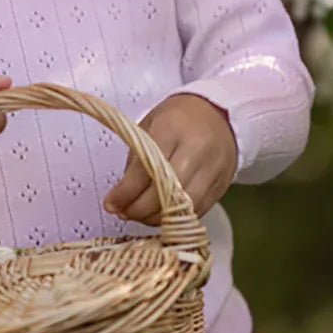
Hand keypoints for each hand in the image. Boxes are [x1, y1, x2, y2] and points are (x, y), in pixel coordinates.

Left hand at [103, 93, 236, 224]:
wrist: (218, 115)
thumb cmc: (177, 120)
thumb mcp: (150, 127)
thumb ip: (136, 162)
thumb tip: (120, 199)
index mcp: (172, 129)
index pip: (146, 169)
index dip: (126, 192)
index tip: (110, 204)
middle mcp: (196, 149)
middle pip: (166, 192)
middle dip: (139, 209)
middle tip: (123, 212)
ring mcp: (213, 169)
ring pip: (183, 206)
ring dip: (157, 218)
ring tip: (139, 216)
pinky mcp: (222, 185)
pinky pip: (197, 210)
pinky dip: (175, 218)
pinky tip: (160, 215)